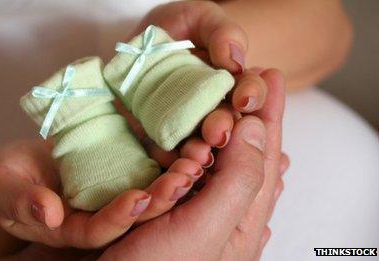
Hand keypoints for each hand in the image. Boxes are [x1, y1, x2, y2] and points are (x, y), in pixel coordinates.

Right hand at [0, 137, 207, 250]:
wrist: (24, 169)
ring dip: (177, 171)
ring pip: (152, 186)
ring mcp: (117, 189)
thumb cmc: (10, 182)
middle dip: (163, 194)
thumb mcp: (6, 191)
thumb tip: (48, 211)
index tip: (140, 198)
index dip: (120, 216)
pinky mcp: (127, 167)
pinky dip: (170, 149)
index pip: (102, 230)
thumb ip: (21, 202)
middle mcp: (103, 213)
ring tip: (199, 154)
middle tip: (187, 173)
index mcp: (76, 228)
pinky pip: (152, 161)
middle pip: (138, 212)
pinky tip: (187, 133)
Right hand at [99, 69, 285, 259]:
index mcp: (244, 219)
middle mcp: (226, 215)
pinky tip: (200, 145)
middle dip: (247, 118)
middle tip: (246, 85)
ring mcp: (198, 213)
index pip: (266, 154)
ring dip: (221, 131)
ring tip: (228, 106)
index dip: (270, 113)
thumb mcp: (207, 229)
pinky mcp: (170, 211)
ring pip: (219, 161)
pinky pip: (189, 173)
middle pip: (246, 154)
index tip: (270, 76)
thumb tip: (256, 127)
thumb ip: (239, 180)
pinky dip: (193, 151)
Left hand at [115, 1, 268, 169]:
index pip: (249, 92)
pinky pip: (167, 154)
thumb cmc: (175, 28)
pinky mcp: (159, 139)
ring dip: (199, 152)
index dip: (251, 95)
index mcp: (231, 84)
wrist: (135, 46)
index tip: (244, 98)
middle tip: (216, 132)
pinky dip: (169, 160)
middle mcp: (214, 109)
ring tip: (196, 154)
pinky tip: (169, 163)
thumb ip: (222, 32)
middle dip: (222, 128)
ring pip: (199, 145)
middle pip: (226, 124)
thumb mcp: (199, 18)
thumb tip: (234, 61)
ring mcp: (187, 127)